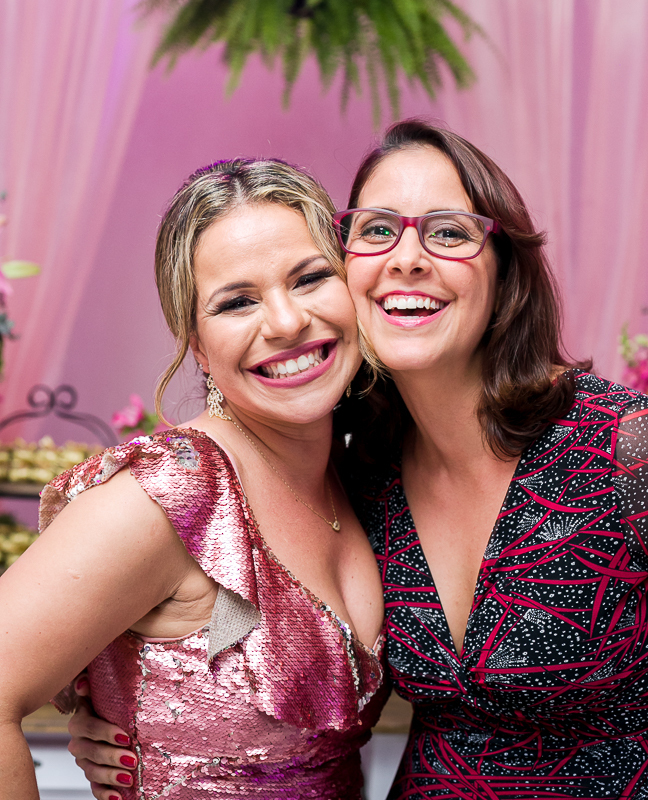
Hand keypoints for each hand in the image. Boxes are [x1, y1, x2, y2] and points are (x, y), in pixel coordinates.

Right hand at [67, 676, 136, 799]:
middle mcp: (78, 742)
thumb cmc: (108, 701)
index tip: (126, 737)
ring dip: (110, 776)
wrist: (110, 716)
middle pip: (91, 752)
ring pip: (92, 771)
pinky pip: (94, 788)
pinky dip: (104, 794)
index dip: (105, 732)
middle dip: (112, 757)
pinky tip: (117, 797)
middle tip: (132, 760)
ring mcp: (84, 760)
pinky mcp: (92, 774)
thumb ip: (90, 683)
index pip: (88, 727)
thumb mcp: (101, 689)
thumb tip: (82, 683)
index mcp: (80, 720)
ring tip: (128, 778)